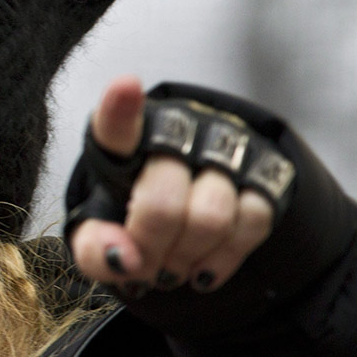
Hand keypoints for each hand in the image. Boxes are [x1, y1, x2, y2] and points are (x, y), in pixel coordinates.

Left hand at [68, 77, 274, 294]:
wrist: (181, 203)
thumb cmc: (131, 212)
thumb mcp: (99, 234)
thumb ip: (93, 249)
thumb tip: (124, 259)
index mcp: (124, 140)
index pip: (118, 123)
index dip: (120, 108)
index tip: (125, 87)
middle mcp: (177, 133)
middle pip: (163, 203)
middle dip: (150, 248)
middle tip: (141, 266)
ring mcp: (225, 149)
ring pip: (211, 218)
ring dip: (185, 258)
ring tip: (168, 267)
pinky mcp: (264, 172)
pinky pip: (252, 223)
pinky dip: (220, 259)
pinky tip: (199, 269)